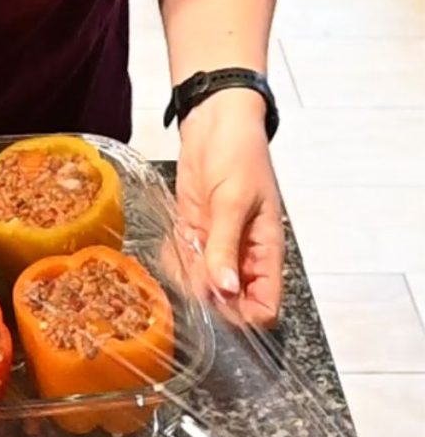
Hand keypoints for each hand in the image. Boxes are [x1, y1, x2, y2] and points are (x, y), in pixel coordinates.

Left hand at [173, 88, 283, 326]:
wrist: (216, 121)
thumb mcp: (232, 200)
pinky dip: (175, 259)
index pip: (264, 305)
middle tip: (191, 270)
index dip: (243, 315)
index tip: (217, 304)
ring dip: (187, 276)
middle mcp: (242, 255)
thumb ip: (225, 247)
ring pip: (202, 284)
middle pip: (230, 302)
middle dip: (207, 296)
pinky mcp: (194, 232)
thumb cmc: (238, 155)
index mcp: (265, 251)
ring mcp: (217, 245)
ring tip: (181, 249)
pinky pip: (184, 261)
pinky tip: (172, 242)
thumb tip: (225, 291)